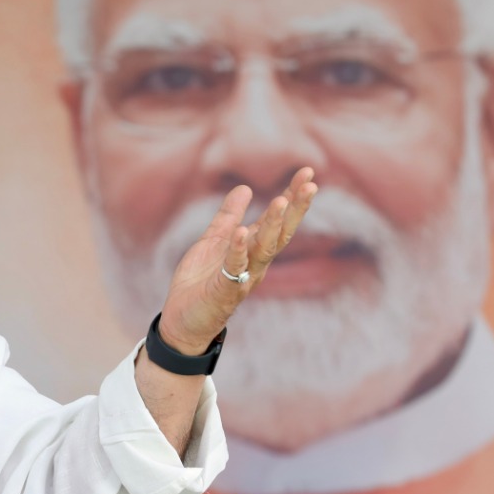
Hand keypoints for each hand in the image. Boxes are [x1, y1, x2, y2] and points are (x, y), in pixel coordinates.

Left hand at [156, 168, 317, 354]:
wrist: (182, 321)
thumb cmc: (200, 283)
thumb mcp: (213, 241)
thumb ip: (229, 216)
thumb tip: (245, 187)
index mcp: (253, 250)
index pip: (278, 220)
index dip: (292, 196)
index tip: (307, 172)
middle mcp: (255, 264)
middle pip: (282, 233)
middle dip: (297, 208)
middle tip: (311, 183)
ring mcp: (243, 278)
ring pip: (264, 250)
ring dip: (273, 226)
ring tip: (280, 200)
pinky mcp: (224, 292)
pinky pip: (234, 269)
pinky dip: (238, 250)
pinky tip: (242, 232)